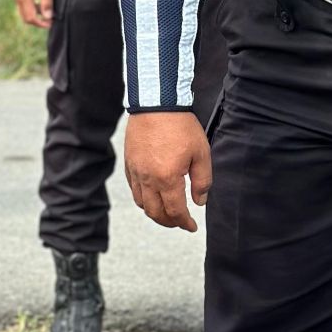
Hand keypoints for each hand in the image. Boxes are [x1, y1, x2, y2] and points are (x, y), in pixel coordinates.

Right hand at [10, 0, 53, 27]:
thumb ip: (46, 2)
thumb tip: (48, 17)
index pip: (31, 18)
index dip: (41, 24)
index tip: (50, 23)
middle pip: (25, 17)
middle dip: (37, 21)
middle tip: (48, 19)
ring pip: (23, 11)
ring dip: (34, 13)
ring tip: (45, 8)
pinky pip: (21, 3)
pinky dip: (30, 6)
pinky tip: (38, 0)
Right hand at [124, 112, 211, 231]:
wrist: (156, 104)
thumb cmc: (181, 126)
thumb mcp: (201, 153)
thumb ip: (202, 181)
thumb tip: (199, 201)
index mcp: (168, 178)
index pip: (175, 211)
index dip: (184, 223)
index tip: (192, 226)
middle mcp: (148, 179)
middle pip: (155, 212)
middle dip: (169, 222)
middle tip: (179, 222)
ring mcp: (136, 171)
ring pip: (141, 203)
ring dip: (154, 212)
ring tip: (166, 211)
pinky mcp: (129, 163)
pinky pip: (133, 188)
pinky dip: (142, 198)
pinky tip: (152, 195)